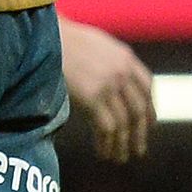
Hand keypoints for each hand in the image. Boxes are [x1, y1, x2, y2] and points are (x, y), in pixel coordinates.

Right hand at [60, 17, 154, 162]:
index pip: (147, 87)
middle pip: (138, 109)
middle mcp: (122, 71)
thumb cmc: (58, 37)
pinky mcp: (92, 96)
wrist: (41, 33)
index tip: (147, 125)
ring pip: (124, 122)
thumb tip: (107, 80)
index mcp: (125, 57)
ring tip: (118, 158)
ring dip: (122, 144)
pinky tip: (103, 152)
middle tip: (138, 150)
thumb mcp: (91, 43)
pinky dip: (107, 143)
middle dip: (139, 133)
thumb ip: (106, 60)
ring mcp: (109, 84)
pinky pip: (107, 127)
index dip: (149, 109)